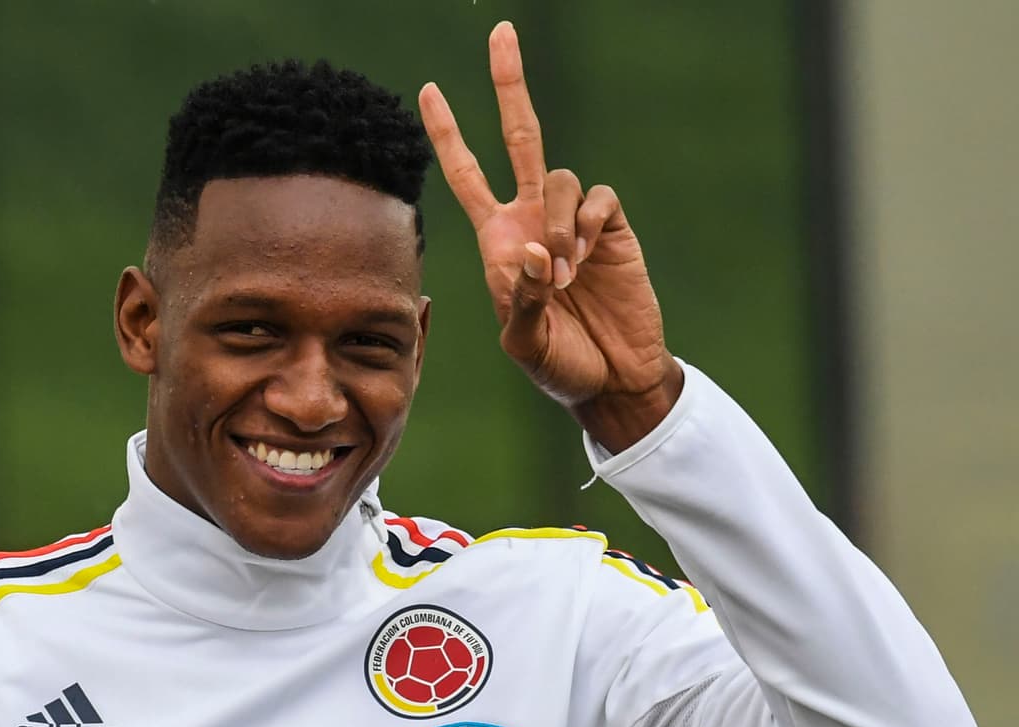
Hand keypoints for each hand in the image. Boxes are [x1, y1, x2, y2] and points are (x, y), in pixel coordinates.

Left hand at [419, 21, 682, 451]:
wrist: (613, 378)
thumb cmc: (559, 365)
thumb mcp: (524, 343)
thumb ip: (523, 301)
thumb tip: (534, 250)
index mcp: (498, 240)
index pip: (466, 175)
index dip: (448, 134)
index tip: (428, 90)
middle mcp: (532, 218)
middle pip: (518, 136)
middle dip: (509, 85)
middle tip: (501, 32)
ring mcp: (572, 220)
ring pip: (558, 178)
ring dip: (557, 223)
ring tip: (564, 273)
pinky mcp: (611, 227)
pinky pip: (597, 197)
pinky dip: (588, 221)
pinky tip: (588, 254)